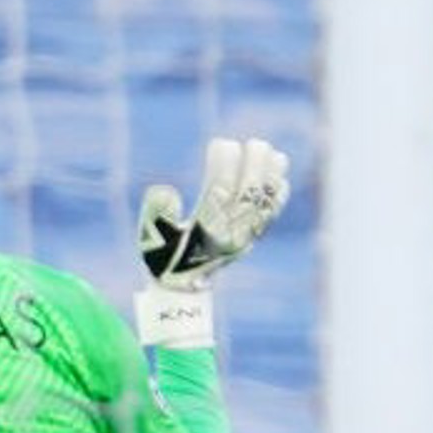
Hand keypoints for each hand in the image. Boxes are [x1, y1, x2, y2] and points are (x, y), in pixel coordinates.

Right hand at [138, 137, 290, 290]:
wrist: (182, 289)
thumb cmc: (164, 259)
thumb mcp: (151, 238)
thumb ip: (155, 214)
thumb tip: (165, 190)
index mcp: (204, 233)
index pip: (219, 194)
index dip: (224, 167)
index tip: (223, 144)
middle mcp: (229, 236)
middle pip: (247, 197)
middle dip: (255, 168)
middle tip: (255, 143)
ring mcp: (243, 239)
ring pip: (262, 206)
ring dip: (271, 179)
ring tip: (274, 152)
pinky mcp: (250, 240)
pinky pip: (268, 217)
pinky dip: (277, 196)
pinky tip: (281, 176)